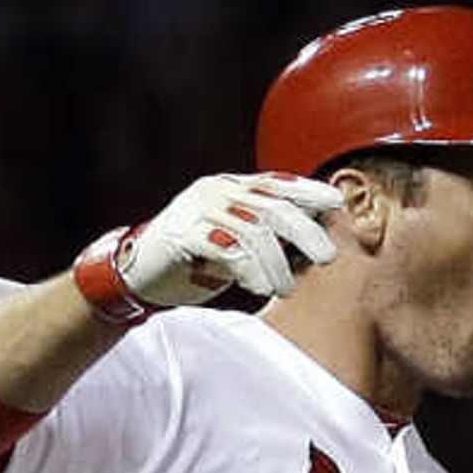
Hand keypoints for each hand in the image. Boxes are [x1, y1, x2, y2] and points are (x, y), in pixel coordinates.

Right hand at [86, 172, 342, 310]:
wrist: (136, 271)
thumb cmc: (191, 259)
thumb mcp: (232, 240)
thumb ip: (264, 233)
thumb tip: (311, 239)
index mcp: (230, 187)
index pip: (276, 184)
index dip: (307, 191)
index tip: (336, 203)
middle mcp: (216, 191)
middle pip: (271, 205)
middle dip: (304, 230)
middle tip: (326, 257)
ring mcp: (197, 210)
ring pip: (252, 230)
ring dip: (275, 263)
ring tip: (285, 289)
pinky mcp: (182, 236)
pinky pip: (225, 248)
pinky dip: (248, 269)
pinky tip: (259, 286)